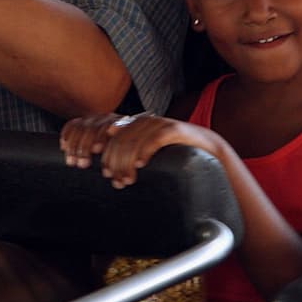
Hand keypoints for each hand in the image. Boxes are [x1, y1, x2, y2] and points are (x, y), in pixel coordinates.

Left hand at [64, 113, 225, 187]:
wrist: (207, 147)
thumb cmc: (174, 155)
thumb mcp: (147, 152)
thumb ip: (128, 154)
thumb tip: (106, 168)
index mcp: (133, 124)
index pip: (105, 132)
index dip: (95, 149)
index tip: (94, 169)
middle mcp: (142, 120)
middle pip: (117, 140)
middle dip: (113, 162)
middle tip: (114, 180)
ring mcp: (157, 123)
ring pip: (132, 142)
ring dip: (126, 164)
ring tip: (126, 181)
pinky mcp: (172, 129)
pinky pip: (152, 140)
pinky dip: (144, 152)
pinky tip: (141, 165)